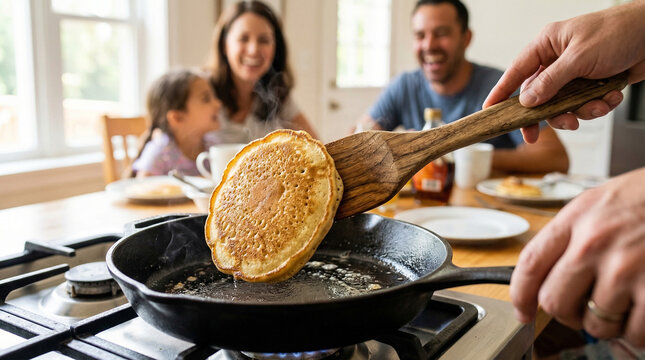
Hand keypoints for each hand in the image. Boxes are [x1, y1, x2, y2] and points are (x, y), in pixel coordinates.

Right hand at [483, 2, 644, 142]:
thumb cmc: (618, 33)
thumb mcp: (579, 58)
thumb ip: (550, 82)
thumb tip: (526, 101)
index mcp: (548, 44)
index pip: (516, 71)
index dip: (501, 92)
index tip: (489, 111)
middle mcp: (558, 59)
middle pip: (539, 96)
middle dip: (549, 114)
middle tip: (542, 132)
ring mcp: (576, 73)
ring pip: (563, 105)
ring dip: (580, 111)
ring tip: (596, 106)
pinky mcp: (593, 83)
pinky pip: (585, 104)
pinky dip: (598, 105)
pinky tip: (611, 96)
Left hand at [510, 167, 644, 345]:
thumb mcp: (597, 203)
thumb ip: (571, 236)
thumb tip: (549, 275)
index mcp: (575, 219)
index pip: (530, 264)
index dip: (520, 295)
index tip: (523, 311)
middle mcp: (593, 243)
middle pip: (554, 300)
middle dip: (565, 313)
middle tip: (580, 309)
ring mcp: (624, 267)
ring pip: (594, 323)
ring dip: (606, 322)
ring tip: (620, 303)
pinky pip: (633, 332)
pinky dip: (636, 332)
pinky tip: (640, 312)